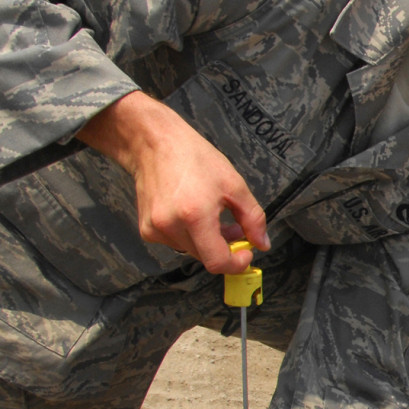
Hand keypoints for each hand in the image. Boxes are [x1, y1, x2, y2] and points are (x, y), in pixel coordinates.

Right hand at [78, 91, 267, 272]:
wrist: (154, 144)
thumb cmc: (195, 159)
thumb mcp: (234, 185)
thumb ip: (253, 218)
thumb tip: (262, 243)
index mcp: (195, 215)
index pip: (216, 261)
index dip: (236, 264)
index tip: (246, 253)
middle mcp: (170, 226)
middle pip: (205, 257)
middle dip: (224, 249)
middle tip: (235, 229)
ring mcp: (155, 229)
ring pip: (191, 251)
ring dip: (207, 241)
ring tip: (214, 216)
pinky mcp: (146, 229)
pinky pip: (176, 243)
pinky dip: (189, 235)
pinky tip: (191, 214)